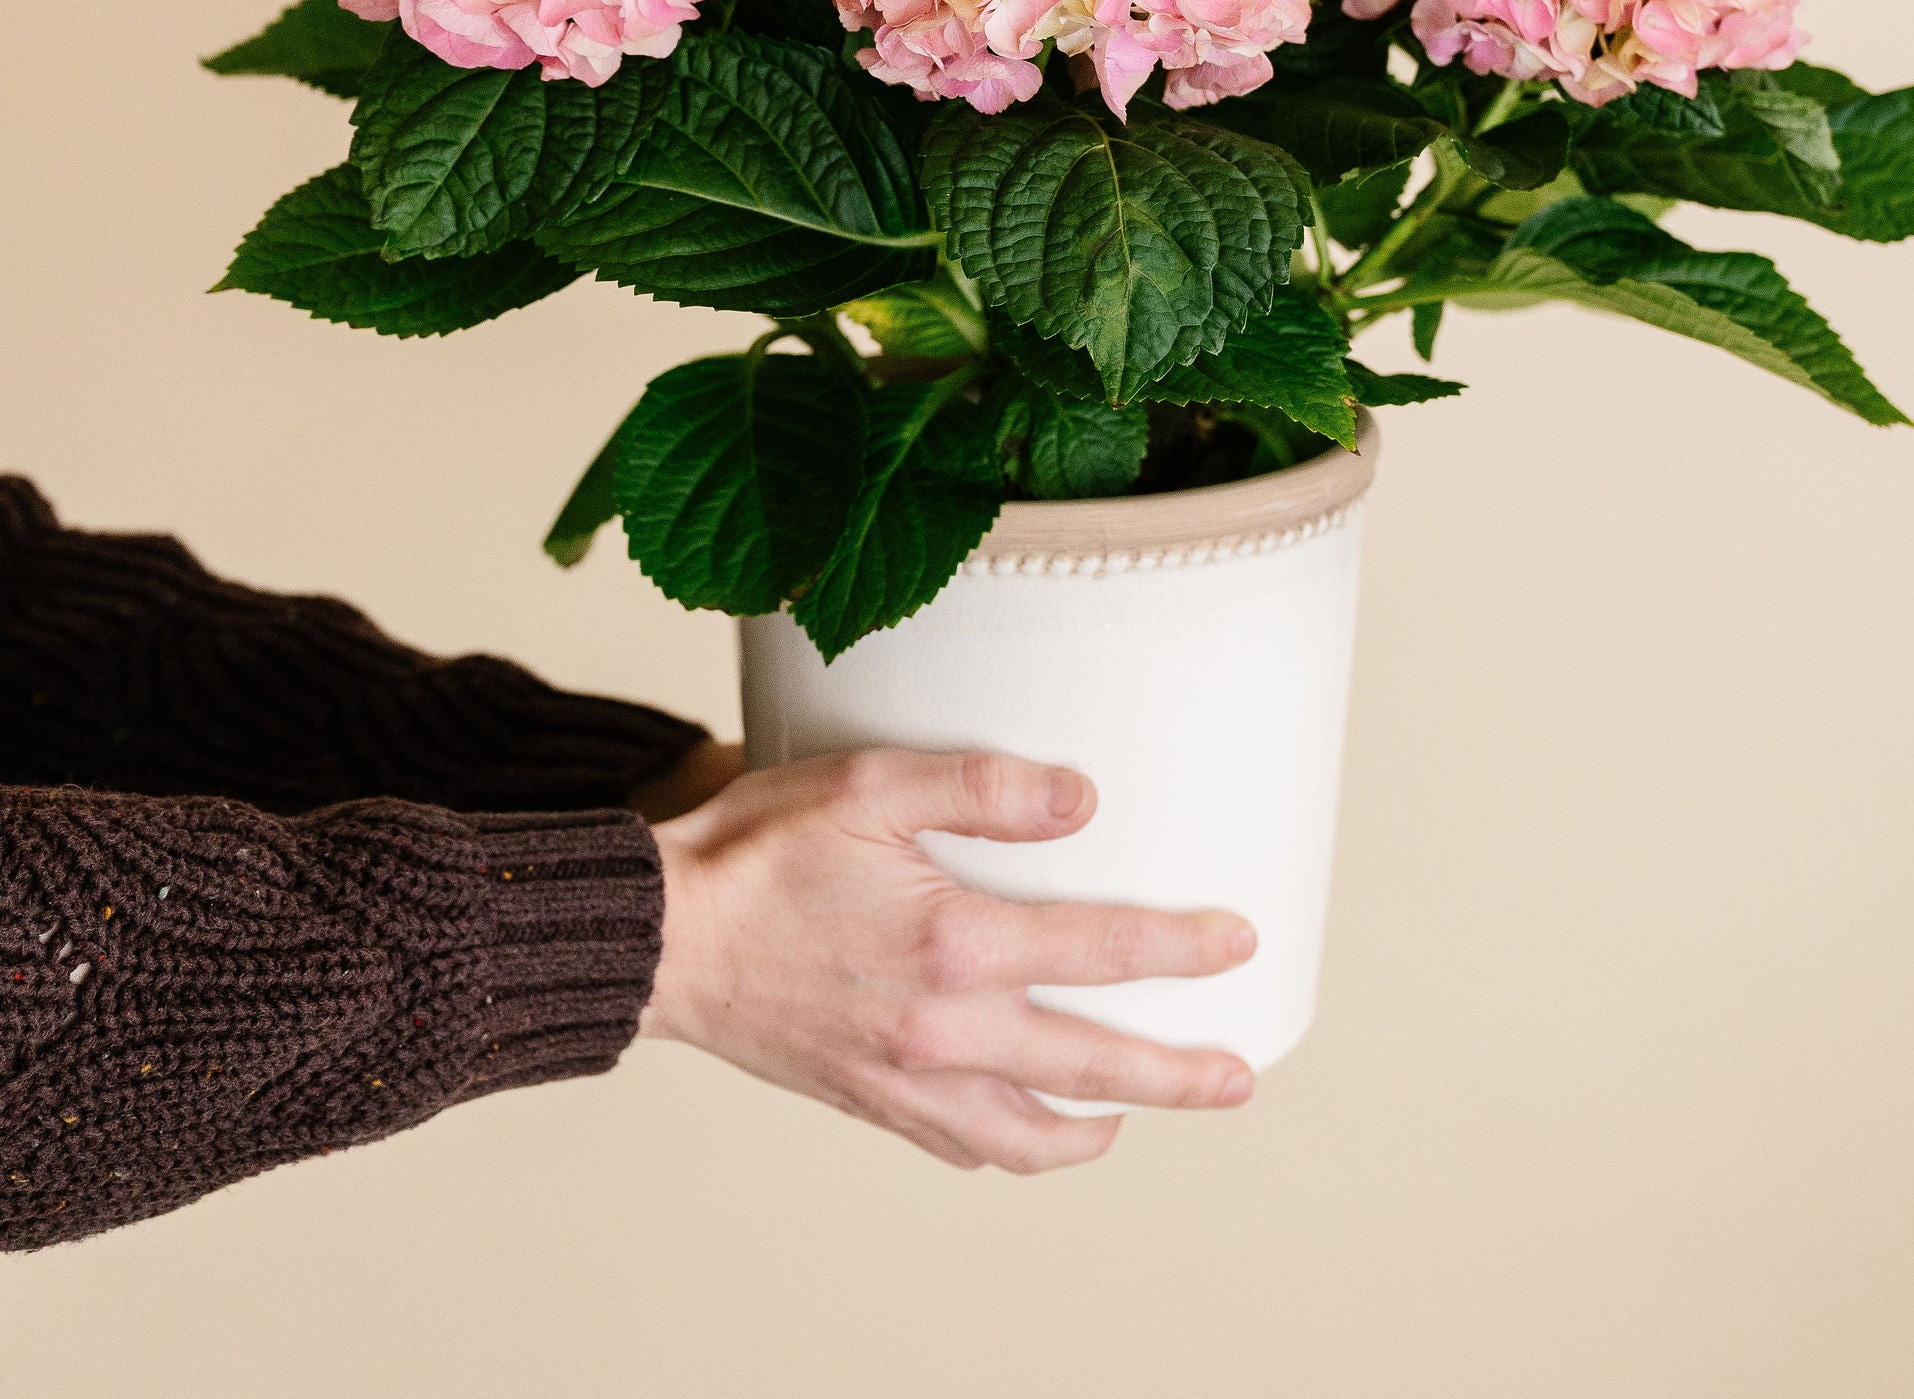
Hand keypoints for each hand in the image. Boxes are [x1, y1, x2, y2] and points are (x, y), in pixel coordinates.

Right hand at [638, 748, 1257, 1172]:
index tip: (1237, 943)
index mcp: (953, 944)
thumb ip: (981, 786)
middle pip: (1092, 1067)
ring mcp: (907, 1080)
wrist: (660, 938)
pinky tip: (1033, 1126)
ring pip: (1033, 1135)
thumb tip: (1082, 800)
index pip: (1101, 949)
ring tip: (1140, 1114)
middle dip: (1177, 1075)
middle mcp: (943, 1029)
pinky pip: (964, 1145)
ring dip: (1102, 1126)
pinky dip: (1016, 1144)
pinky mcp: (870, 1101)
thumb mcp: (868, 784)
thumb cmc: (757, 851)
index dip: (1180, 948)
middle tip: (1236, 1077)